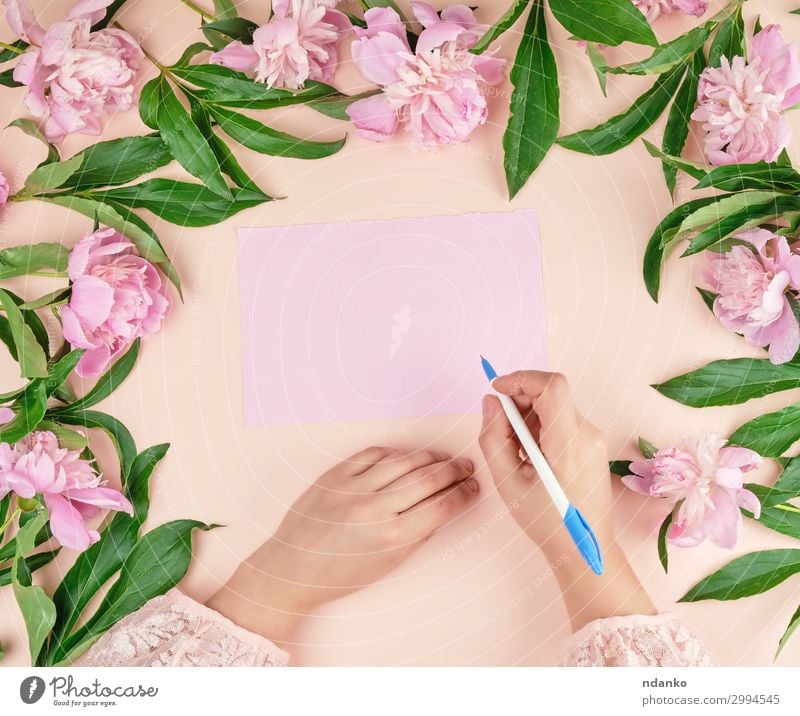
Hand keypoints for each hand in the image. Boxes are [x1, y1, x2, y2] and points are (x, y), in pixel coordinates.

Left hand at [206, 447, 479, 643]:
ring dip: (430, 457)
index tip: (473, 488)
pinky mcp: (335, 474)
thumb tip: (444, 507)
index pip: (442, 506)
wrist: (291, 568)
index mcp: (392, 537)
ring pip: (404, 461)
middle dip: (454, 471)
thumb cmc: (339, 574)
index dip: (464, 493)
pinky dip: (395, 453)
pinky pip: (374, 453)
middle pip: (429, 478)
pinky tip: (407, 456)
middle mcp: (374, 508)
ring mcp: (353, 487)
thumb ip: (417, 534)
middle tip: (466, 467)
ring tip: (443, 458)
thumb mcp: (387, 565)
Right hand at [478, 370, 653, 628]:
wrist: (583, 549)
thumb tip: (491, 404)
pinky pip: (562, 420)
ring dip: (529, 417)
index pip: (552, 387)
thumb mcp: (507, 483)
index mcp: (569, 444)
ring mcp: (593, 439)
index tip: (497, 390)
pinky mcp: (592, 444)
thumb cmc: (546, 522)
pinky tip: (531, 456)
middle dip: (520, 401)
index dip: (521, 379)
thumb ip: (493, 438)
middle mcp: (587, 435)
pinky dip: (541, 427)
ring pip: (555, 406)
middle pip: (551, 394)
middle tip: (500, 429)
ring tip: (516, 451)